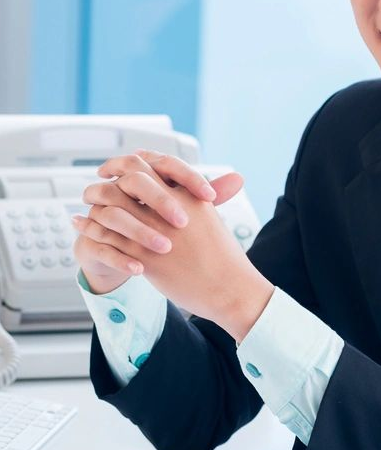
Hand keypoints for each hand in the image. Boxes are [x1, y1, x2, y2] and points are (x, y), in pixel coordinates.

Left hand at [74, 152, 272, 338]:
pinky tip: (82, 226)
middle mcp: (170, 207)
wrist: (229, 286)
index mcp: (188, 193)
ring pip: (114, 206)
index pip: (153, 164)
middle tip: (97, 182)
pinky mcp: (146, 256)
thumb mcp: (209, 216)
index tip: (118, 168)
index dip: (130, 163)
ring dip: (95, 203)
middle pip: (129, 179)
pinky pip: (109, 238)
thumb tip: (177, 186)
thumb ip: (193, 196)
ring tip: (86, 204)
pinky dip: (91, 229)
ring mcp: (156, 231)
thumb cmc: (222, 254)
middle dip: (109, 178)